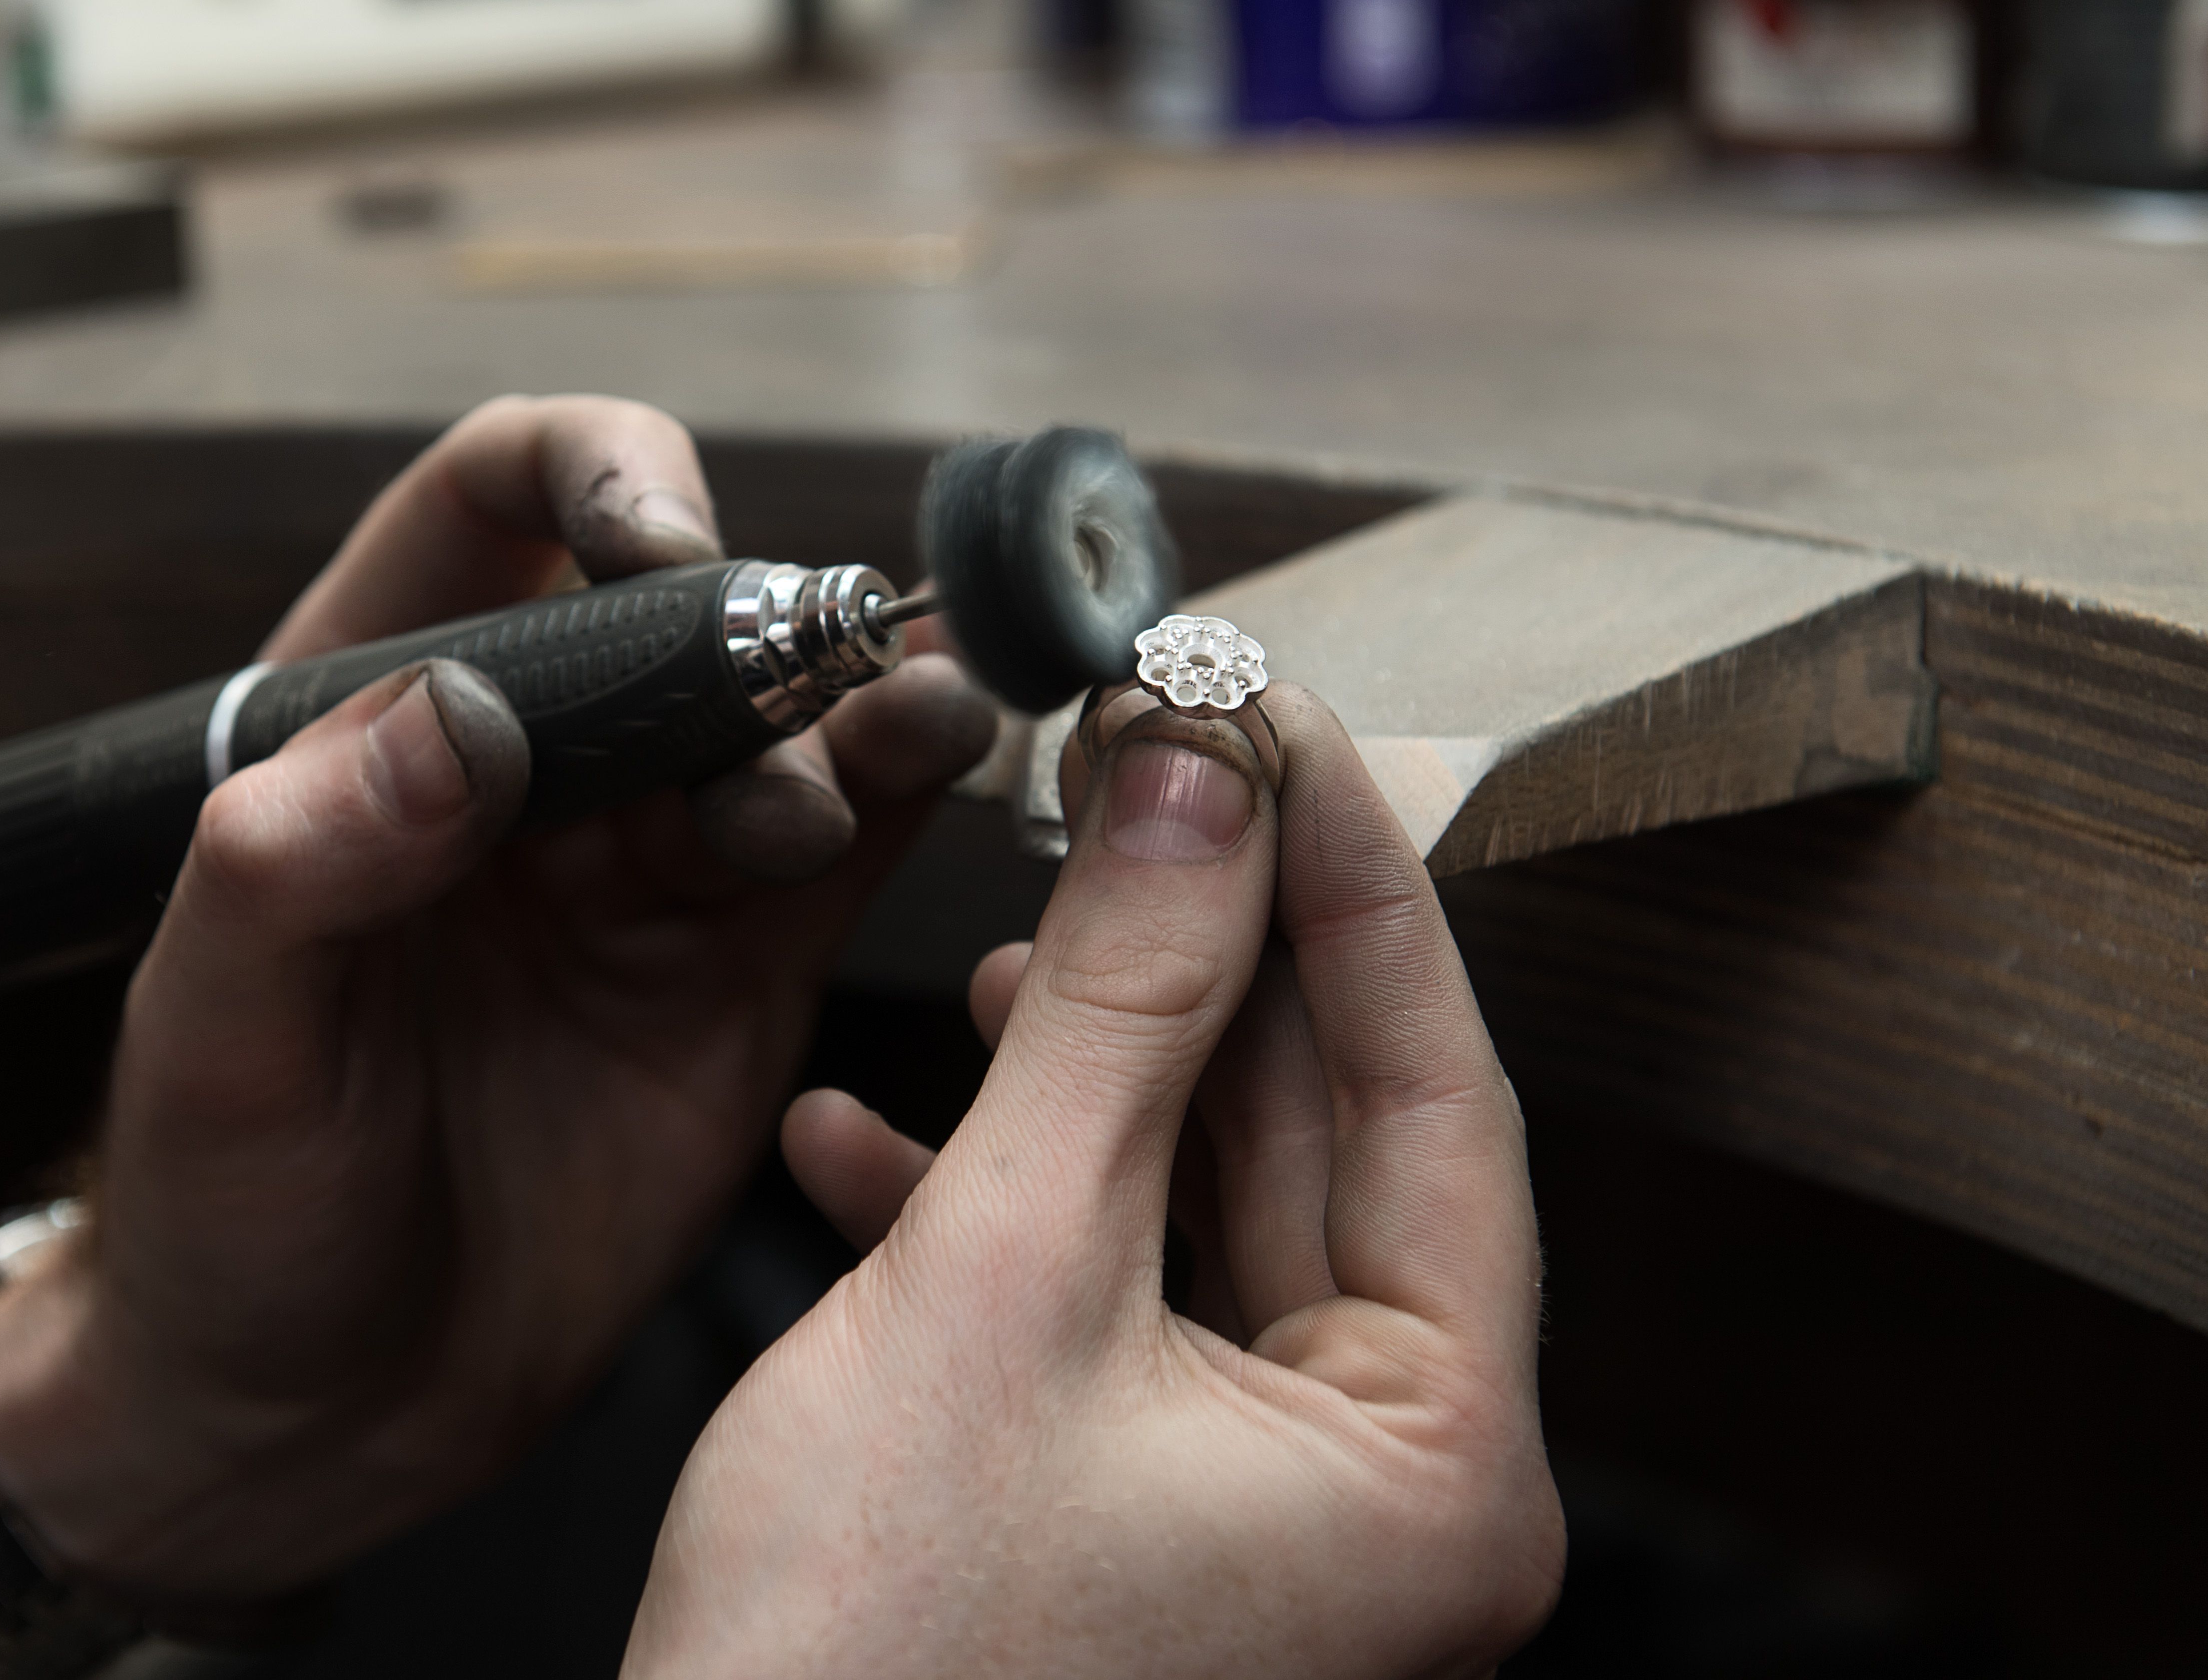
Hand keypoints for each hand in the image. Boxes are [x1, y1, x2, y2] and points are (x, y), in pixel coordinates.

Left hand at [0, 396, 996, 1605]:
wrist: (312, 1416)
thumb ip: (297, 864)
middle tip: (805, 671)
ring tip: (914, 721)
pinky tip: (947, 765)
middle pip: (682, 608)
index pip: (499, 505)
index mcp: (371, 722)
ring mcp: (648, 868)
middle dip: (761, 616)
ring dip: (861, 700)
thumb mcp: (210, 1039)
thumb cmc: (219, 1219)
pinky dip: (907, 795)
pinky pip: (851, 845)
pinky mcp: (741, 972)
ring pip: (789, 721)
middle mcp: (534, 770)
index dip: (595, 476)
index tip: (657, 550)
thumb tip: (451, 716)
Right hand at [626, 687, 1563, 1677]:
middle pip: (1313, 1140)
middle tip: (1143, 772)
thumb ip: (1119, 1017)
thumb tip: (1195, 788)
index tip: (1275, 715)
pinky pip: (1094, 1305)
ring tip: (1005, 936)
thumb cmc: (868, 1666)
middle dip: (1207, 955)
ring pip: (1191, 1208)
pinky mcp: (1126, 1511)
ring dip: (1084, 1072)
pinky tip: (869, 1135)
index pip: (1432, 1091)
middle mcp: (1373, 1493)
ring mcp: (1252, 1509)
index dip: (1351, 879)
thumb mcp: (1006, 1279)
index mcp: (1432, 1468)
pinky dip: (994, 1207)